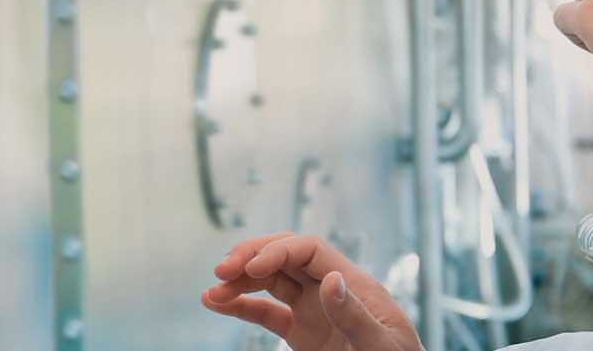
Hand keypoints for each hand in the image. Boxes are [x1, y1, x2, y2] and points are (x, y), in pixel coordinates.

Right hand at [202, 232, 419, 350]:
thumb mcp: (381, 345)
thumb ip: (356, 316)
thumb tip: (331, 280)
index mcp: (355, 284)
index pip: (310, 250)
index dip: (277, 251)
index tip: (250, 268)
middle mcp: (332, 290)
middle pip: (286, 256)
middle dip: (252, 256)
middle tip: (221, 269)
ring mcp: (315, 309)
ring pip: (271, 281)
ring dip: (240, 280)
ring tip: (212, 289)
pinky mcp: (301, 332)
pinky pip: (266, 312)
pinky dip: (241, 306)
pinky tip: (214, 302)